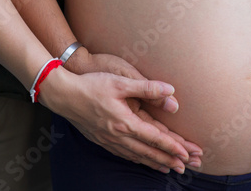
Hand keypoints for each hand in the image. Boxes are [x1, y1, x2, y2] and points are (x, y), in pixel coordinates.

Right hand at [42, 50, 202, 173]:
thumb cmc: (91, 86)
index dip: (173, 147)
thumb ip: (147, 87)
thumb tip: (170, 90)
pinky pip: (125, 155)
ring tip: (169, 168)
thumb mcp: (120, 82)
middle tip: (185, 167)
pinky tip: (143, 160)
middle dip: (169, 160)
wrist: (64, 95)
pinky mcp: (102, 140)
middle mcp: (118, 136)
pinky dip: (139, 160)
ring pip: (137, 156)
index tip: (187, 153)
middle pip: (149, 152)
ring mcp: (109, 141)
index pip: (155, 138)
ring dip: (155, 163)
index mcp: (125, 123)